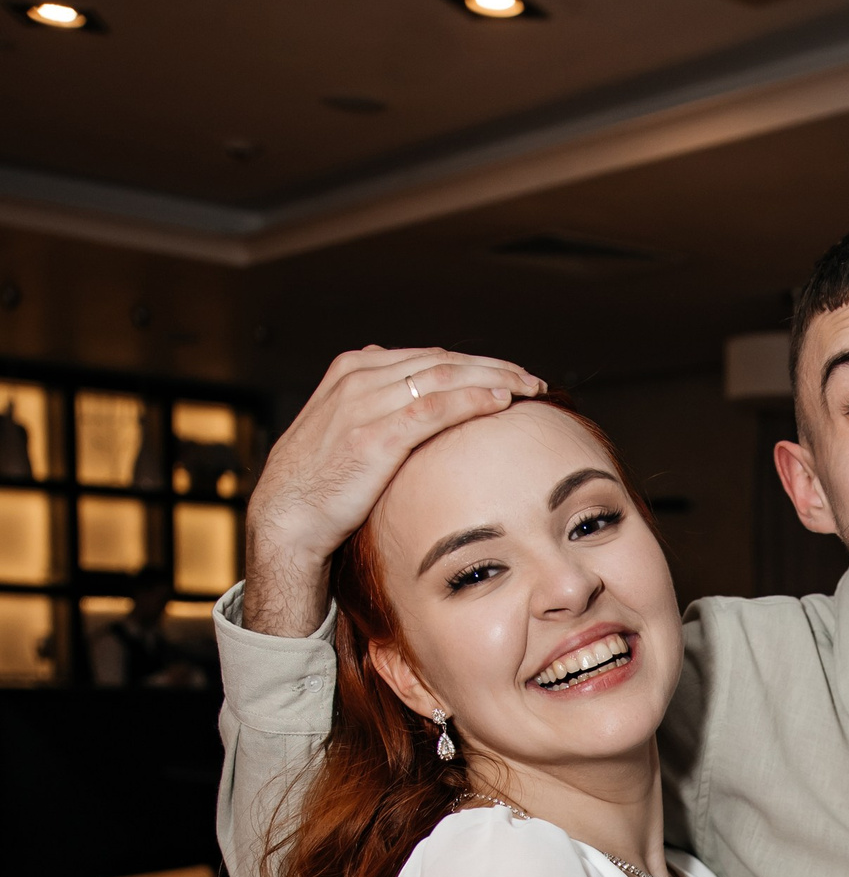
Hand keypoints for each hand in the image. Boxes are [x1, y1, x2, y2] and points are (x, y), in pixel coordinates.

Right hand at [243, 345, 545, 636]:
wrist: (287, 519)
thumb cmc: (320, 483)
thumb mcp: (345, 430)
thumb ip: (376, 408)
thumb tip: (411, 395)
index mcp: (354, 370)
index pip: (429, 357)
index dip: (475, 364)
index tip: (510, 376)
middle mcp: (360, 377)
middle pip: (443, 361)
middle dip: (493, 367)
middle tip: (532, 379)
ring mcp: (365, 403)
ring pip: (444, 376)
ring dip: (493, 377)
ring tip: (529, 387)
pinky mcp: (375, 435)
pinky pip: (434, 408)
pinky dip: (471, 399)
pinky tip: (501, 400)